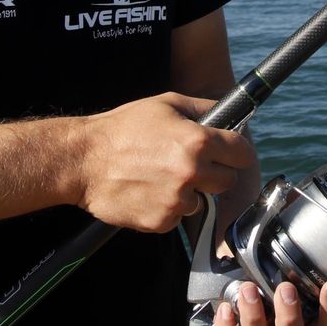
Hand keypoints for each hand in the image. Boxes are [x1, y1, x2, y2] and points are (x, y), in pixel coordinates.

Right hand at [76, 92, 254, 231]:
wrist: (83, 160)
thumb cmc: (123, 128)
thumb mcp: (166, 104)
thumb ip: (204, 108)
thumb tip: (230, 112)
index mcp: (198, 141)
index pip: (243, 153)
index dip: (237, 152)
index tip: (231, 154)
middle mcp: (192, 172)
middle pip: (228, 180)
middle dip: (215, 173)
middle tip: (190, 164)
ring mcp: (177, 200)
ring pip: (202, 201)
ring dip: (189, 192)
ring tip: (160, 176)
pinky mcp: (161, 221)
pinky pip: (177, 217)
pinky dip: (167, 207)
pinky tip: (148, 191)